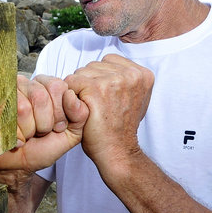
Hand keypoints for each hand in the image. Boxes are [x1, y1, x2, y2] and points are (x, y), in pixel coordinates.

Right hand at [0, 74, 87, 173]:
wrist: (16, 165)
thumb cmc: (41, 147)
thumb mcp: (69, 135)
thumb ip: (80, 116)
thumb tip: (72, 96)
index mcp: (46, 87)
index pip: (57, 86)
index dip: (59, 112)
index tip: (56, 126)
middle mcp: (25, 84)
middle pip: (40, 96)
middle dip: (44, 123)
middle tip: (40, 132)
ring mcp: (5, 94)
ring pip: (23, 108)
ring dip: (28, 131)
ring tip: (27, 135)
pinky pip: (8, 120)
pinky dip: (15, 136)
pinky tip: (15, 138)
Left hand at [64, 54, 153, 170]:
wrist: (116, 150)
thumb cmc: (119, 127)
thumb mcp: (133, 98)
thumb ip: (125, 79)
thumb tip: (109, 67)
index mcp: (142, 74)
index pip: (107, 61)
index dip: (100, 79)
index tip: (106, 98)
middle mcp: (131, 74)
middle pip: (92, 66)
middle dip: (88, 83)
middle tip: (97, 106)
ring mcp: (114, 80)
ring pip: (80, 73)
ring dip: (78, 90)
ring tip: (90, 108)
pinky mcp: (95, 88)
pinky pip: (70, 82)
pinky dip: (69, 97)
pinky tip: (81, 110)